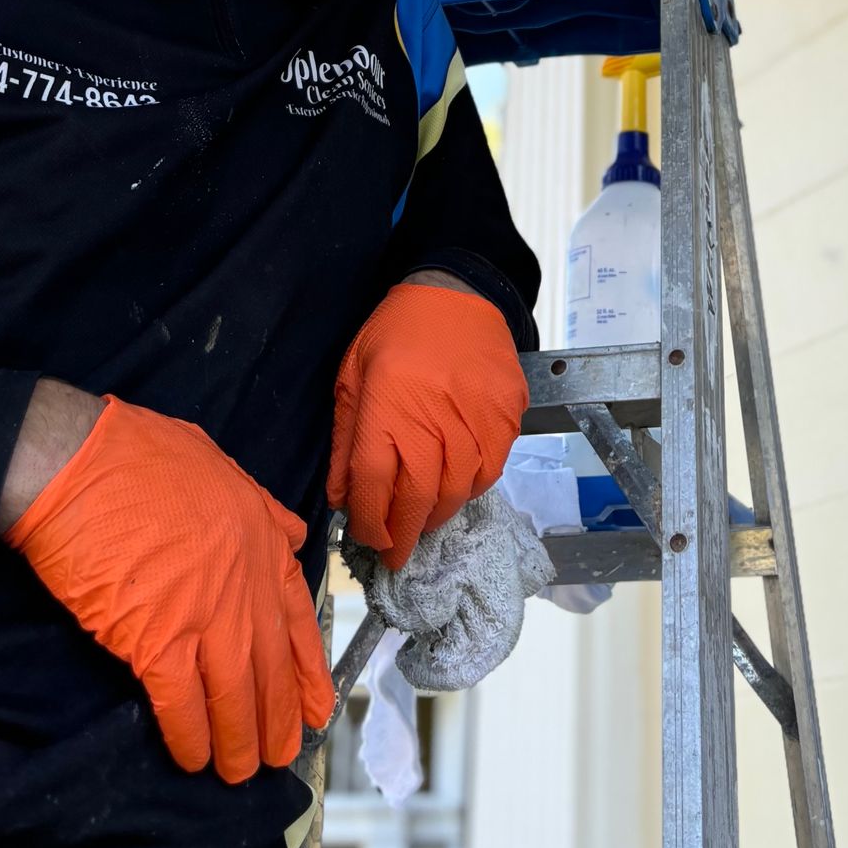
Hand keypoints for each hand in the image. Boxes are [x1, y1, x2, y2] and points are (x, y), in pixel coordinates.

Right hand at [3, 393, 332, 779]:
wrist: (79, 464)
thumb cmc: (138, 456)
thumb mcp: (218, 463)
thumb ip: (258, 506)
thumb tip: (284, 532)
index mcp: (260, 537)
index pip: (297, 617)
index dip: (307, 669)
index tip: (316, 705)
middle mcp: (243, 581)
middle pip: (270, 666)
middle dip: (277, 717)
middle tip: (279, 753)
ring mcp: (204, 612)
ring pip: (235, 694)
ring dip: (238, 740)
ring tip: (238, 770)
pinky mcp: (156, 638)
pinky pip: (182, 704)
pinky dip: (190, 736)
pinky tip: (192, 756)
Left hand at [326, 281, 525, 569]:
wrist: (457, 292)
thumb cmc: (397, 333)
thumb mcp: (352, 377)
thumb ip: (345, 441)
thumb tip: (341, 499)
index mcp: (386, 408)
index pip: (373, 486)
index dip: (368, 523)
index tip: (367, 538)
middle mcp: (432, 419)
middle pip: (417, 499)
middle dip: (403, 536)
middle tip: (396, 554)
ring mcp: (475, 419)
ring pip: (457, 493)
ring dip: (436, 516)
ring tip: (423, 521)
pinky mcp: (506, 415)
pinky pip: (490, 472)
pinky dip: (471, 489)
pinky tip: (456, 487)